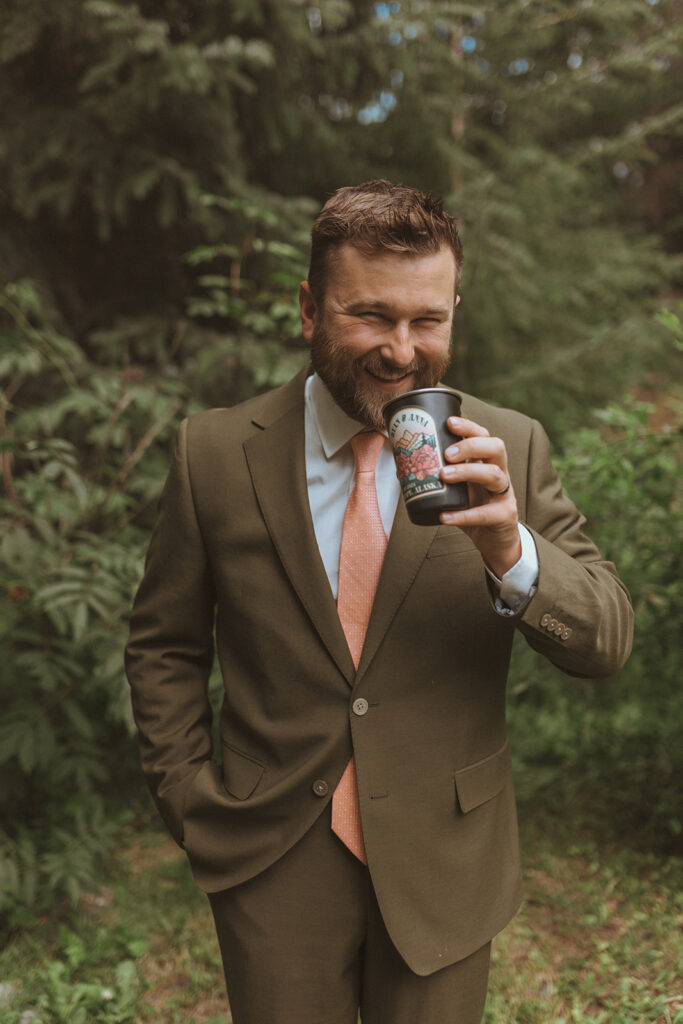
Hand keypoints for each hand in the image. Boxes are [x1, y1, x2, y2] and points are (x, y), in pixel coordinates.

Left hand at [439, 416, 520, 577]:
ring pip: (493, 475)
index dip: (469, 427)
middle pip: (496, 448)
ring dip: (467, 472)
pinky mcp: (503, 516)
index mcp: (488, 463)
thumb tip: (401, 466)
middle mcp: (500, 474)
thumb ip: (439, 477)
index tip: (449, 422)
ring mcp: (504, 495)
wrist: (494, 541)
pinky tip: (444, 516)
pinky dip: (463, 515)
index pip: (484, 436)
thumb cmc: (473, 509)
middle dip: (471, 445)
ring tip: (444, 475)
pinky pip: (485, 513)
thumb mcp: (458, 489)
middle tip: (447, 453)